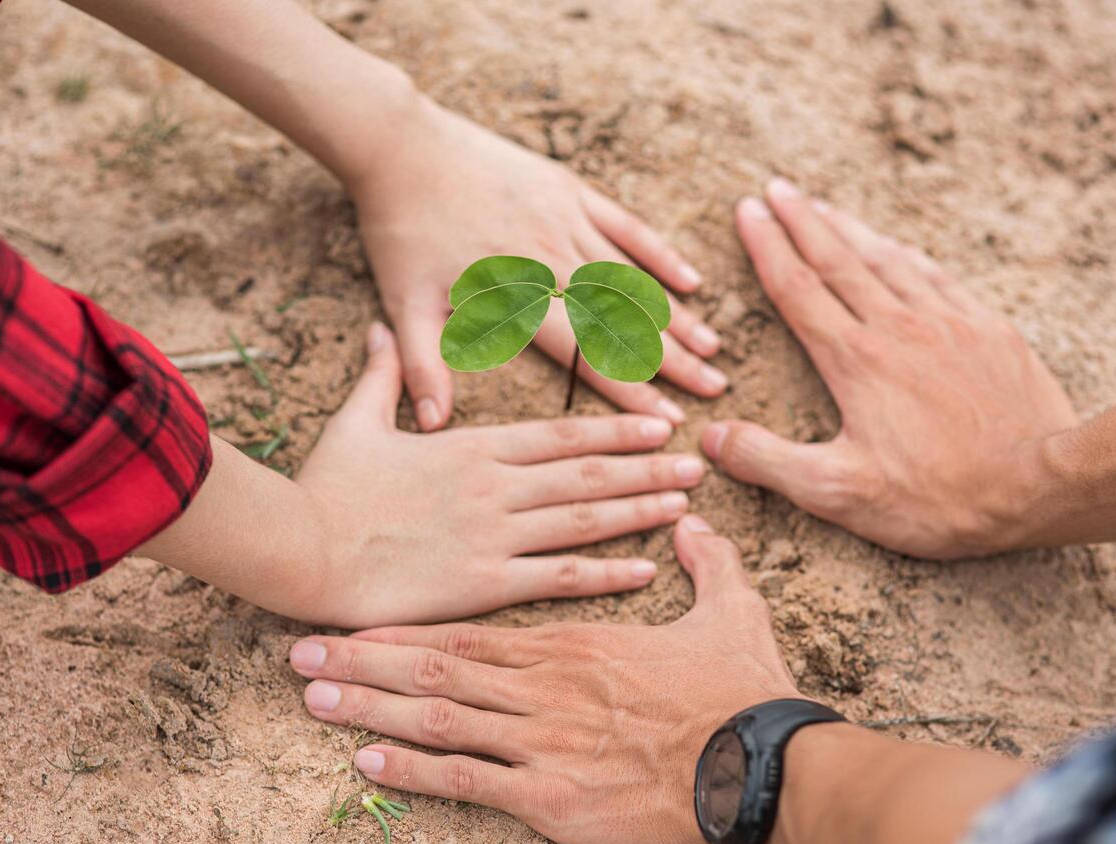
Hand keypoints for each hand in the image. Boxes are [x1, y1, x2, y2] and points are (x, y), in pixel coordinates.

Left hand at [288, 514, 800, 843]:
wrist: (764, 767)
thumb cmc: (743, 693)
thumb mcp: (733, 612)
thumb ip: (707, 567)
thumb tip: (697, 529)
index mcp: (571, 642)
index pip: (470, 629)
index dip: (406, 627)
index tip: (358, 620)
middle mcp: (541, 684)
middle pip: (433, 666)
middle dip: (362, 659)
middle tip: (302, 652)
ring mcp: (539, 739)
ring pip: (434, 715)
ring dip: (368, 705)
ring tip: (312, 697)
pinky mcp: (549, 795)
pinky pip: (465, 779)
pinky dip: (409, 770)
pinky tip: (365, 762)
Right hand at [294, 322, 705, 627]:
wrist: (300, 546)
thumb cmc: (325, 486)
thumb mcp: (356, 419)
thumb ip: (382, 375)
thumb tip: (377, 329)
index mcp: (470, 446)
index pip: (560, 433)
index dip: (614, 427)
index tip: (658, 421)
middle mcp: (494, 486)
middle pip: (588, 473)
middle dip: (647, 465)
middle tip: (696, 460)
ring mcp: (494, 535)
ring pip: (585, 519)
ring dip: (640, 510)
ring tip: (685, 502)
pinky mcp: (484, 583)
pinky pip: (558, 576)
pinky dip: (606, 572)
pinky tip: (646, 567)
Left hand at [349, 99, 726, 431]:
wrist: (400, 145)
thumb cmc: (399, 231)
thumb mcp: (403, 303)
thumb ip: (422, 365)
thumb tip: (432, 426)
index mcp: (517, 295)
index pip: (586, 353)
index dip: (629, 389)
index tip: (666, 421)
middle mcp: (552, 260)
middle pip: (624, 320)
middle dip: (673, 359)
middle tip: (715, 390)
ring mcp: (565, 220)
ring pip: (633, 278)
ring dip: (675, 314)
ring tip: (715, 347)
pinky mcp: (569, 189)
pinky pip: (626, 227)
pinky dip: (659, 255)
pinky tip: (689, 282)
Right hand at [702, 179, 1079, 558]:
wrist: (1042, 485)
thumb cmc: (939, 497)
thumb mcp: (838, 492)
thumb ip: (768, 461)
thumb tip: (712, 438)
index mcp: (855, 360)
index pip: (797, 289)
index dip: (767, 247)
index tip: (747, 211)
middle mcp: (897, 326)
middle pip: (838, 259)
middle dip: (802, 220)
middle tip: (775, 188)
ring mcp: (948, 321)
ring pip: (887, 259)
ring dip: (850, 229)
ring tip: (825, 206)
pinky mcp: (988, 330)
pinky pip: (938, 276)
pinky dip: (907, 254)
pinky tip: (900, 248)